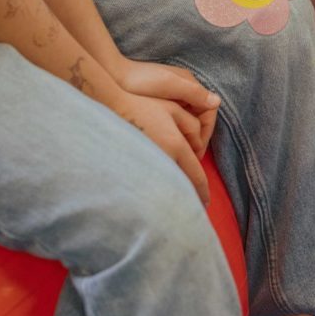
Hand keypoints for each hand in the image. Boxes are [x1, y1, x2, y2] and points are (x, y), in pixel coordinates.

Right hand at [112, 91, 212, 205]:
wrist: (109, 110)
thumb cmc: (142, 107)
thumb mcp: (172, 108)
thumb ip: (193, 125)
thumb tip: (201, 144)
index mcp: (176, 145)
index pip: (196, 175)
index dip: (203, 191)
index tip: (206, 203)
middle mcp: (164, 158)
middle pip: (183, 186)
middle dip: (190, 199)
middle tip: (195, 208)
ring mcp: (148, 166)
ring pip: (167, 188)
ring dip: (174, 196)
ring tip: (177, 203)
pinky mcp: (134, 171)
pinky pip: (152, 185)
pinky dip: (159, 191)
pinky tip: (158, 194)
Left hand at [114, 59, 220, 157]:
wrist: (111, 77)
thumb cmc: (139, 80)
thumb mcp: (168, 84)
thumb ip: (193, 93)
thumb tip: (217, 102)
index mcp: (189, 84)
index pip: (208, 111)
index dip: (205, 132)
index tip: (196, 151)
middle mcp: (184, 91)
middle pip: (199, 119)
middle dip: (197, 138)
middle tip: (189, 158)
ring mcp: (172, 99)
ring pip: (188, 123)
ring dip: (186, 138)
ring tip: (179, 155)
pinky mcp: (159, 106)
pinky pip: (174, 123)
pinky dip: (175, 135)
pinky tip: (167, 146)